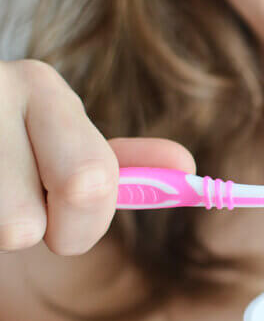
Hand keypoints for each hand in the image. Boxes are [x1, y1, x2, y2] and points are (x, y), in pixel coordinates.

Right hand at [0, 59, 194, 254]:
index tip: (73, 211)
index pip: (90, 183)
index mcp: (41, 87)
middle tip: (25, 204)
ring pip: (6, 232)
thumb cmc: (9, 143)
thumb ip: (125, 164)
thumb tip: (187, 169)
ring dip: (0, 226)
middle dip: (40, 231)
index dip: (86, 218)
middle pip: (33, 221)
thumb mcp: (64, 142)